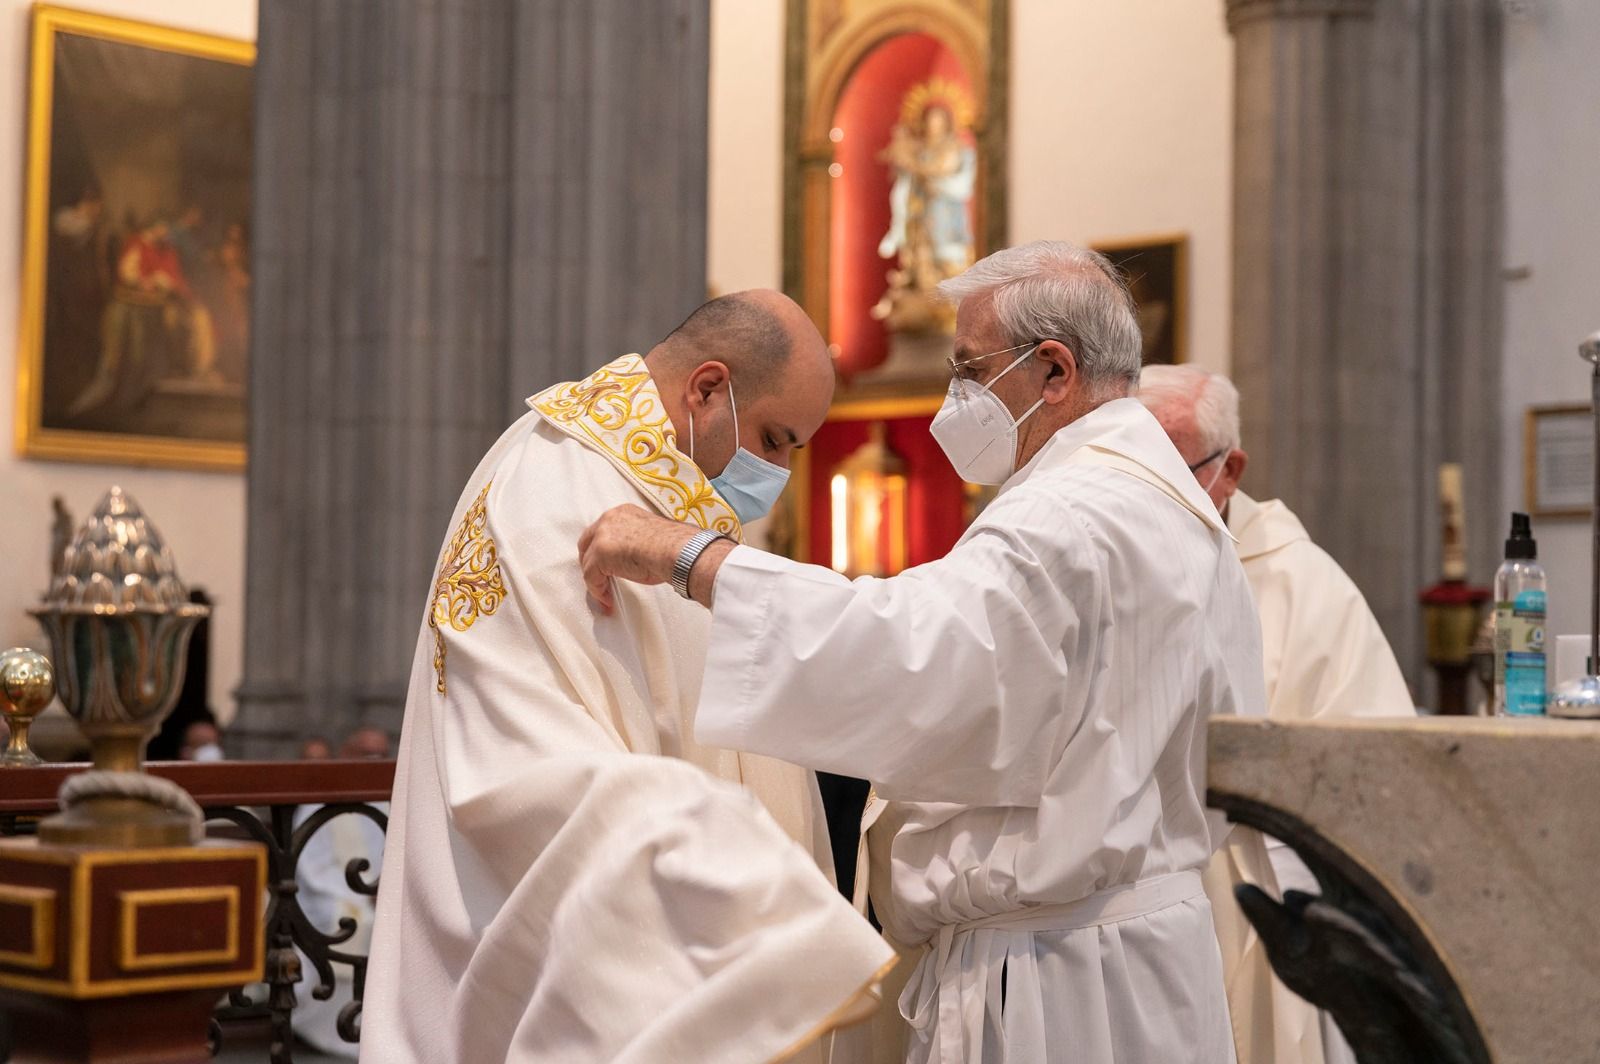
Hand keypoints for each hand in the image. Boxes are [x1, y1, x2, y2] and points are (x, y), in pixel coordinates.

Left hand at [578, 504, 702, 613]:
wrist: (676, 551)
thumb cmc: (673, 546)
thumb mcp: (650, 537)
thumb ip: (635, 542)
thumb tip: (636, 558)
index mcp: (622, 513)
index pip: (602, 531)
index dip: (601, 549)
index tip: (607, 564)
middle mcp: (608, 520)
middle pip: (587, 543)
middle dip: (590, 562)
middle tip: (599, 579)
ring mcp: (602, 537)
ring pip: (588, 562)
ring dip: (596, 580)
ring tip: (606, 595)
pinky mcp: (599, 555)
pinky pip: (591, 578)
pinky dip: (598, 591)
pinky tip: (608, 601)